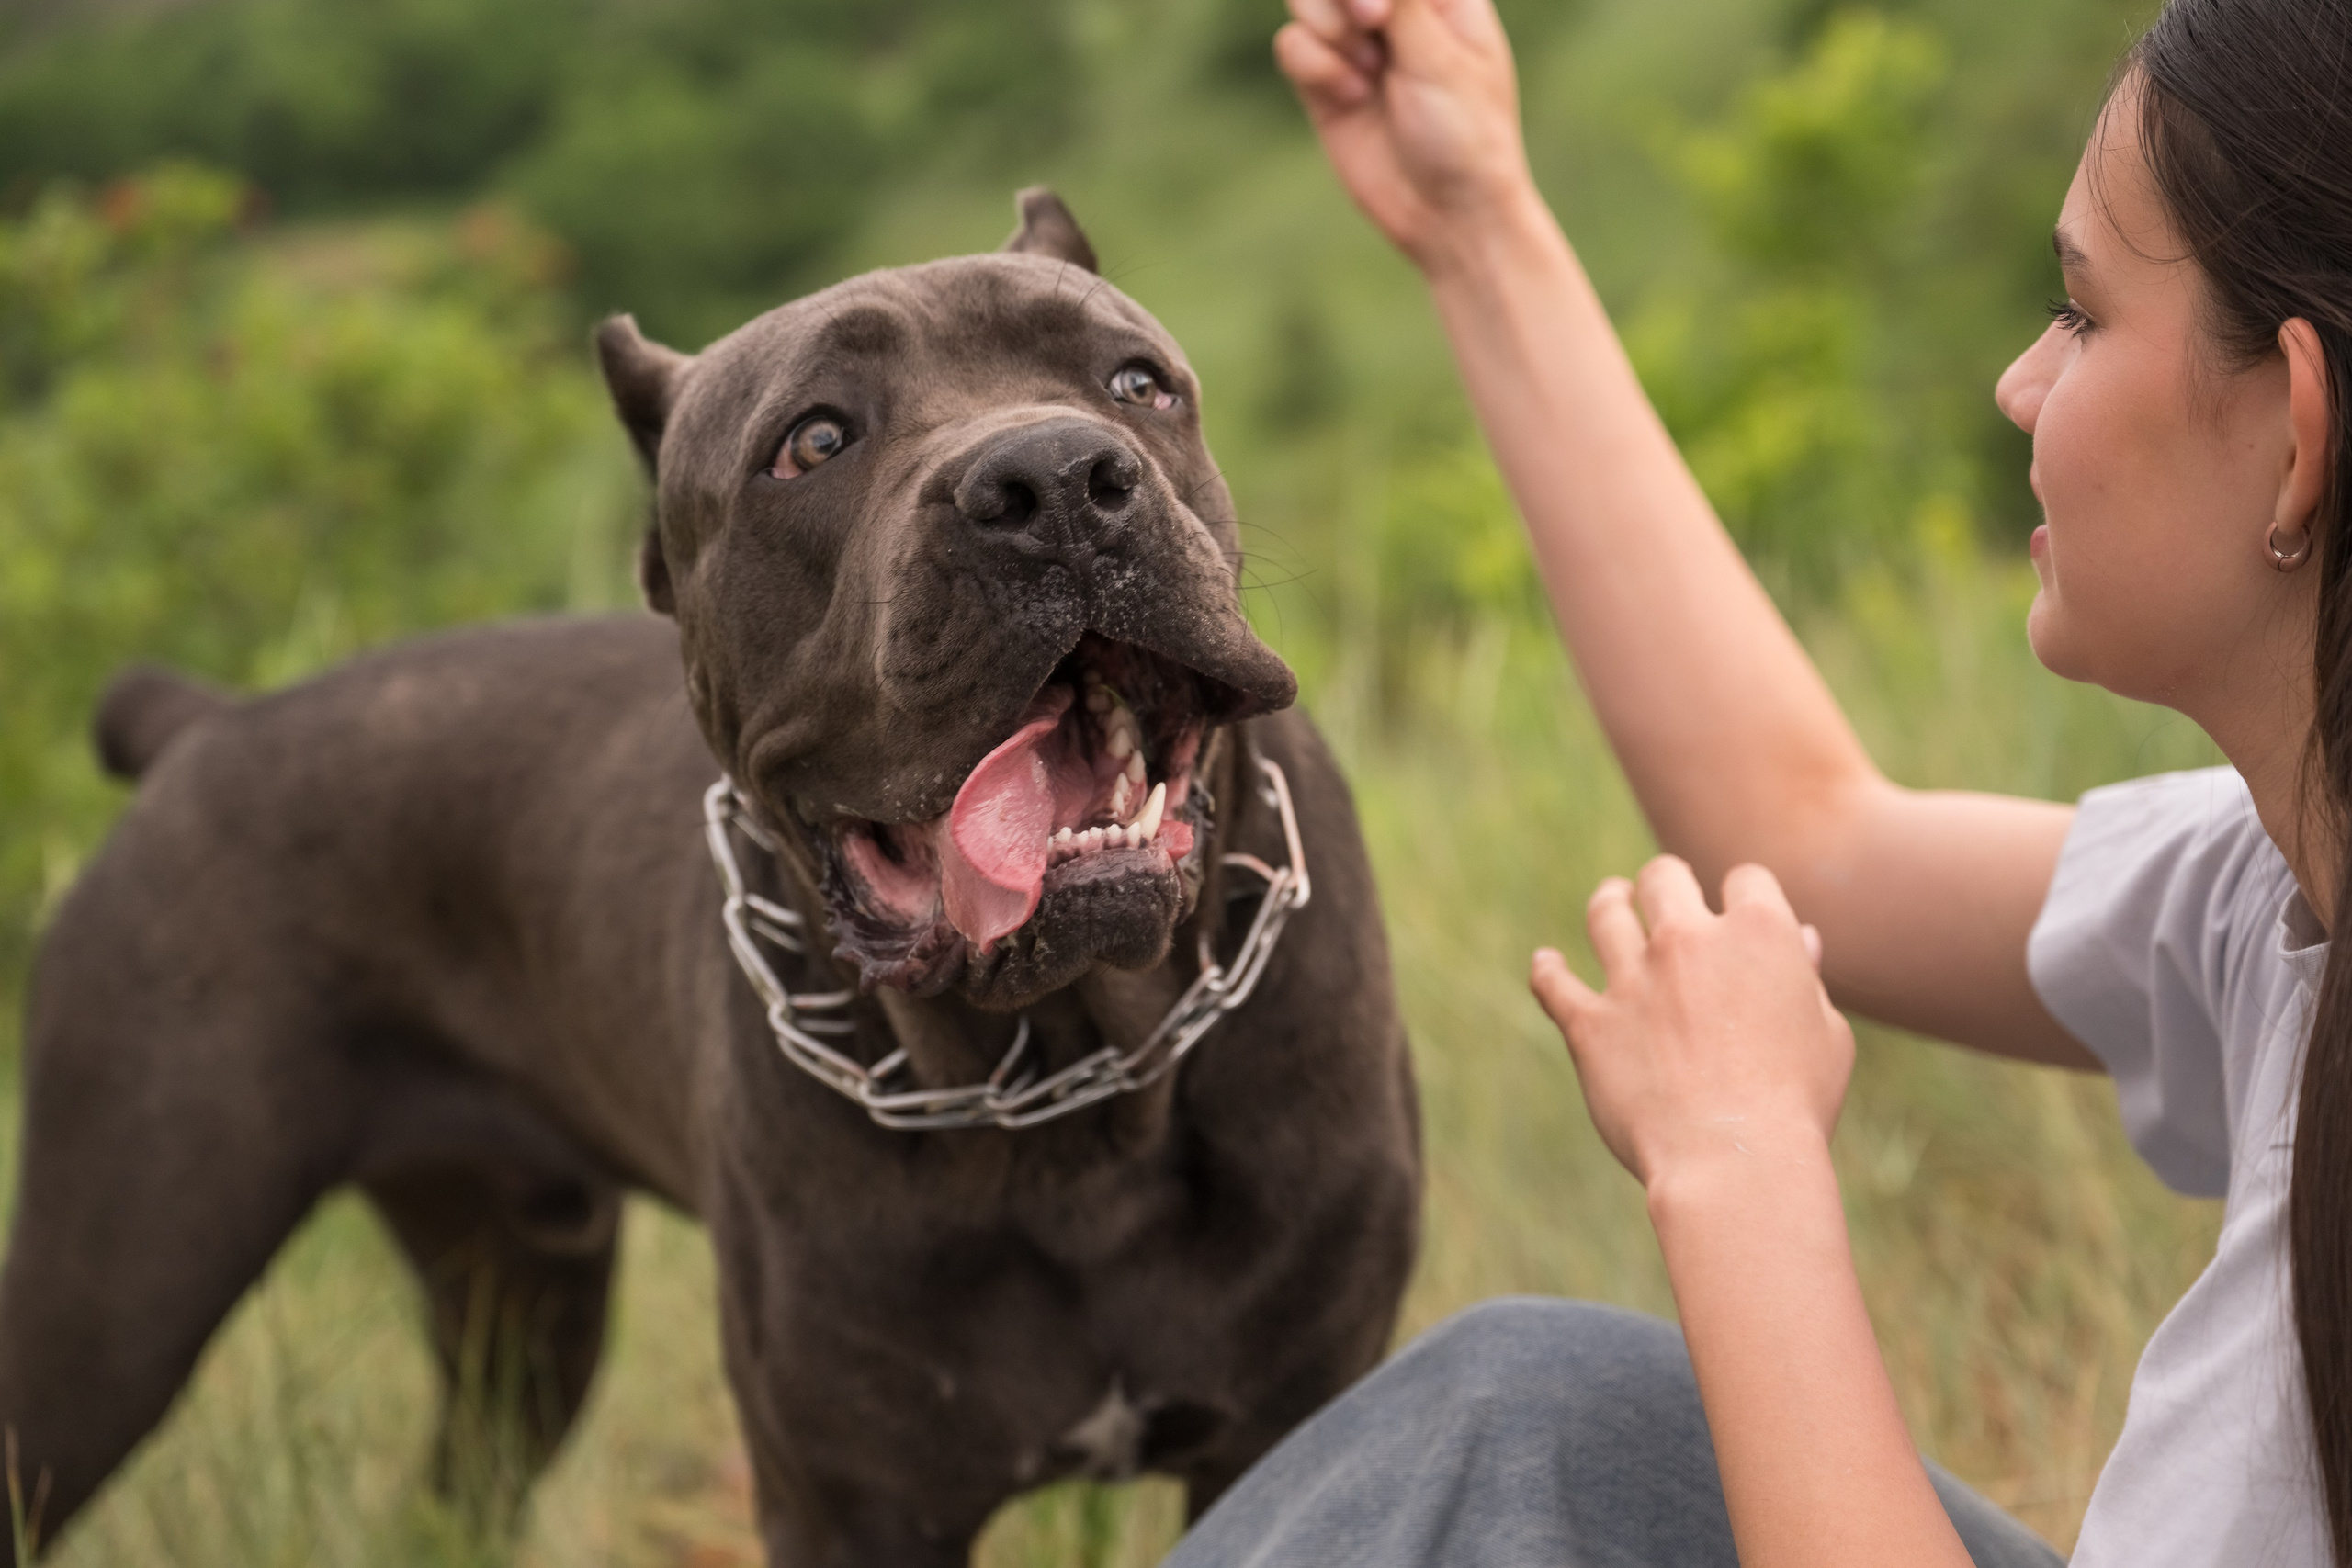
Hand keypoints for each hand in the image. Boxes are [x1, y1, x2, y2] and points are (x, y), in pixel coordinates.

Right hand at [1275, 0, 1537, 271]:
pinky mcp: (1325, 82)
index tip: (1378, 6)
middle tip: (1372, 24)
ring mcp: (1357, 44)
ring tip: (1368, 73)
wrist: (1448, 215)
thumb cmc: (1466, 134)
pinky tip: (1351, 99)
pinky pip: (1293, 46)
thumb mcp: (1439, 55)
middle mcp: (1394, 9)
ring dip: (1330, 31)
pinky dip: (1316, 69)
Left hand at [1531, 857, 1853, 1190]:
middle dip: (1667, 883)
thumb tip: (1802, 940)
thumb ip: (1808, 979)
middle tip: (1664, 893)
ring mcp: (1633, 978)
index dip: (1745, 894)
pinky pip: (1553, 982)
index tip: (1739, 911)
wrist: (1733, 1160)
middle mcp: (1688, 940)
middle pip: (1664, 877)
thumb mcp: (1828, 1037)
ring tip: (1612, 900)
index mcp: (1758, 933)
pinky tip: (1547, 964)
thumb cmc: (1796, 1106)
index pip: (1746, 880)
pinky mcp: (1589, 1022)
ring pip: (1605, 912)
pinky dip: (1547, 970)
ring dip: (1609, 902)